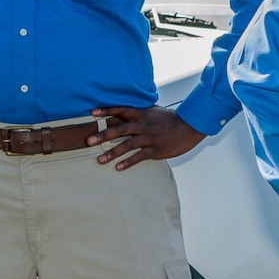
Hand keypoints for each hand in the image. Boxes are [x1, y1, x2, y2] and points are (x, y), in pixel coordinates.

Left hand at [88, 106, 204, 168]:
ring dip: (112, 153)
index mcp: (142, 114)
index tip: (92, 113)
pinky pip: (139, 157)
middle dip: (103, 135)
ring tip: (99, 160)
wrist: (189, 128)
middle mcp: (143, 125)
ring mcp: (149, 138)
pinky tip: (118, 168)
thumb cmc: (170, 119)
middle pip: (120, 129)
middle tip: (89, 141)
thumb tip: (123, 111)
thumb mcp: (154, 111)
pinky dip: (128, 162)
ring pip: (127, 145)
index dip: (107, 111)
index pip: (121, 110)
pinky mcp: (156, 150)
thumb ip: (138, 112)